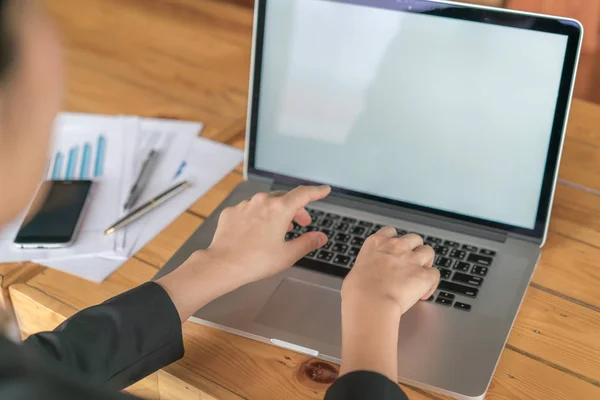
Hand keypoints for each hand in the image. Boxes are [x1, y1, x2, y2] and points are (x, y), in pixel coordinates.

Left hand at [158, 185, 330, 321]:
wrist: (222, 265)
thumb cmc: (255, 261)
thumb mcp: (288, 255)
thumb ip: (307, 243)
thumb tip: (321, 237)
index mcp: (279, 209)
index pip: (303, 194)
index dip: (316, 191)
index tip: (324, 190)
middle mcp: (262, 201)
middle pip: (285, 198)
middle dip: (296, 209)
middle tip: (303, 223)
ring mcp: (245, 205)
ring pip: (266, 203)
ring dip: (276, 212)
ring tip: (279, 230)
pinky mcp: (231, 212)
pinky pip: (249, 210)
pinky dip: (257, 217)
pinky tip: (256, 232)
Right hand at [342, 227, 439, 314]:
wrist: (370, 301)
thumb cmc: (357, 291)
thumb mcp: (355, 271)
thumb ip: (367, 268)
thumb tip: (366, 277)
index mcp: (376, 243)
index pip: (391, 231)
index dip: (396, 241)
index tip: (396, 250)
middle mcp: (396, 247)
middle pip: (414, 239)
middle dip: (414, 249)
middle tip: (411, 263)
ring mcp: (412, 259)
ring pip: (428, 252)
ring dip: (426, 262)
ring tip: (421, 274)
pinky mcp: (424, 275)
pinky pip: (435, 274)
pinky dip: (432, 283)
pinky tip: (424, 292)